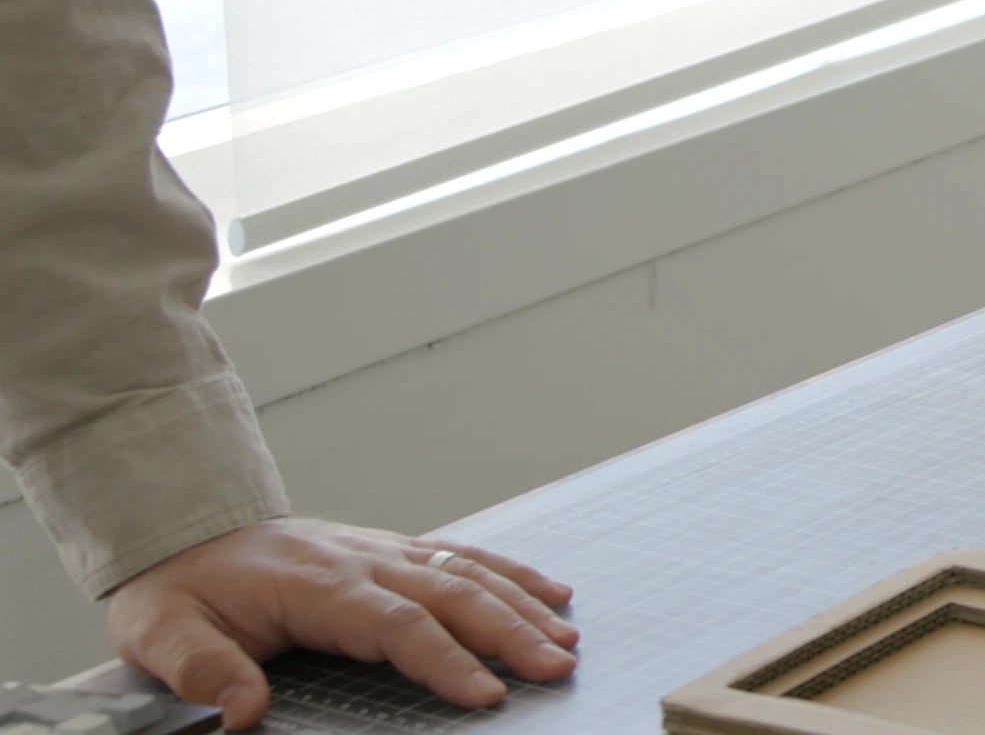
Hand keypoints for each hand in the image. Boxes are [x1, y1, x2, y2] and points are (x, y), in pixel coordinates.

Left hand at [107, 517, 576, 729]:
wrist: (181, 530)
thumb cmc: (179, 587)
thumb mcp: (161, 634)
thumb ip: (203, 671)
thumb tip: (243, 712)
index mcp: (315, 584)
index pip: (395, 623)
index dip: (445, 659)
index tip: (486, 693)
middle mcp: (362, 559)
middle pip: (452, 593)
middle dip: (509, 633)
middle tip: (554, 668)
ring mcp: (382, 549)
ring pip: (468, 572)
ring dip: (521, 606)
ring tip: (565, 641)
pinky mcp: (392, 549)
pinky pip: (463, 555)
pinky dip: (513, 572)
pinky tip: (551, 592)